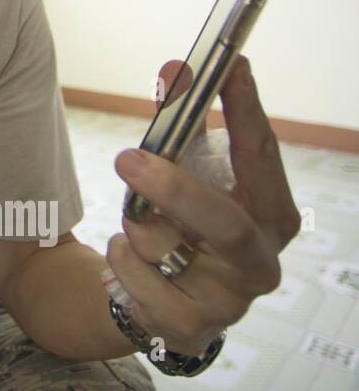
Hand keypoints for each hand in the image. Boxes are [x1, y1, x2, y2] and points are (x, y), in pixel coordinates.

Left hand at [109, 55, 300, 355]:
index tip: (229, 65)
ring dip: (134, 223)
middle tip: (127, 157)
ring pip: (164, 247)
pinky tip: (130, 260)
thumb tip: (175, 69)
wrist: (159, 301)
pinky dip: (120, 257)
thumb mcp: (184, 174)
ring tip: (134, 221)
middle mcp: (259, 260)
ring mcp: (227, 300)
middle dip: (172, 188)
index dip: (245, 109)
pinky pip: (135, 277)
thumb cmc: (182, 225)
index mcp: (271, 214)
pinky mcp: (187, 325)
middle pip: (223, 222)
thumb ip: (181, 125)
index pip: (262, 156)